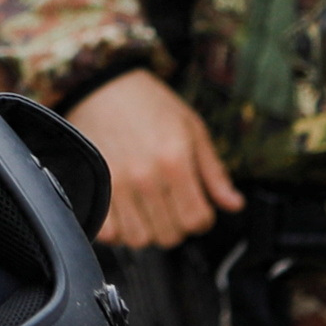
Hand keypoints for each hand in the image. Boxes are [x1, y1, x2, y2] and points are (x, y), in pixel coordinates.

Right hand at [73, 66, 241, 249]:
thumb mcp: (193, 129)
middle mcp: (144, 177)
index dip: (203, 220)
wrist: (102, 86)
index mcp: (175, 161)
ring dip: (148, 231)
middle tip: (173, 208)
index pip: (197, 220)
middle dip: (177, 227)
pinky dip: (118, 231)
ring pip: (139, 240)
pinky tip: (126, 214)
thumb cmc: (150, 104)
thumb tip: (234, 204)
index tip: (198, 208)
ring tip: (149, 212)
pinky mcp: (91, 188)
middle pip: (169, 235)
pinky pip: (108, 233)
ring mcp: (115, 185)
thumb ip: (214, 172)